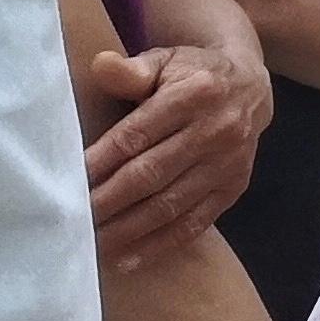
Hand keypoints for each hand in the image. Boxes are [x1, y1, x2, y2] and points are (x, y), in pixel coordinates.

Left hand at [80, 42, 268, 267]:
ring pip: (171, 205)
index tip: (67, 182)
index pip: (138, 134)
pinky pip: (196, 222)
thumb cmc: (192, 74)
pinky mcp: (235, 188)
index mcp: (197, 94)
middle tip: (71, 219)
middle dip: (107, 201)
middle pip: (152, 175)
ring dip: (127, 229)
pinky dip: (160, 244)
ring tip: (90, 243)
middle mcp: (218, 130)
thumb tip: (102, 65)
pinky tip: (128, 259)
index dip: (100, 161)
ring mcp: (229, 163)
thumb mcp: (164, 61)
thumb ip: (132, 69)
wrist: (251, 87)